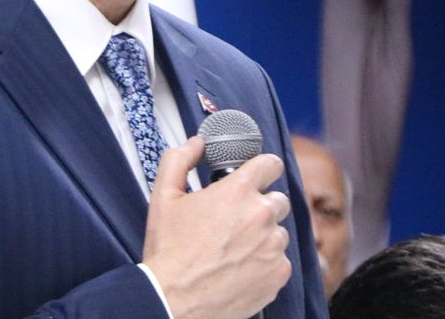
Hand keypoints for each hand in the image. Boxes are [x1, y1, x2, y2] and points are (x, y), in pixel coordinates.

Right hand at [143, 137, 291, 318]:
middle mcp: (261, 215)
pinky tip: (241, 269)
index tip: (259, 176)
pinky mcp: (278, 274)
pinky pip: (281, 261)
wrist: (173, 301)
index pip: (271, 164)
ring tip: (234, 250)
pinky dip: (266, 264)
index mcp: (237, 191)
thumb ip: (179, 160)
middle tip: (235, 223)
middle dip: (260, 207)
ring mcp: (273, 246)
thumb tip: (196, 143)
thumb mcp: (163, 197)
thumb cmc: (168, 252)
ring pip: (278, 232)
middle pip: (278, 199)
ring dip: (263, 237)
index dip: (264, 168)